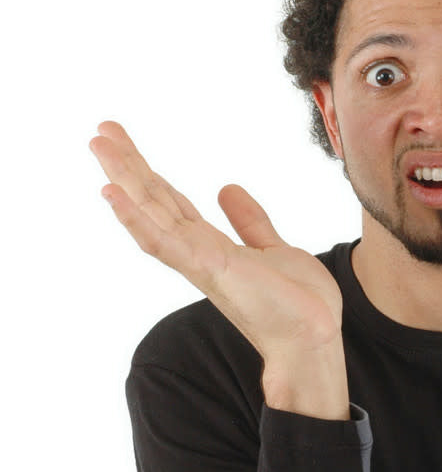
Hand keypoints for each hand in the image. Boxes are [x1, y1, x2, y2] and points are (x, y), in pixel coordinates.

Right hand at [89, 120, 343, 364]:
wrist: (313, 340)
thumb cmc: (295, 304)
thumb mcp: (274, 248)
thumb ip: (249, 222)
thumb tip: (226, 188)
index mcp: (209, 246)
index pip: (171, 201)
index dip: (148, 172)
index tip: (124, 142)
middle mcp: (196, 253)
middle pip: (154, 201)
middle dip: (127, 166)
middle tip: (100, 132)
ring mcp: (198, 261)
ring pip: (151, 214)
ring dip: (123, 180)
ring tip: (98, 147)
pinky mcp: (210, 270)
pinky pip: (165, 242)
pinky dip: (137, 218)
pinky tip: (115, 195)